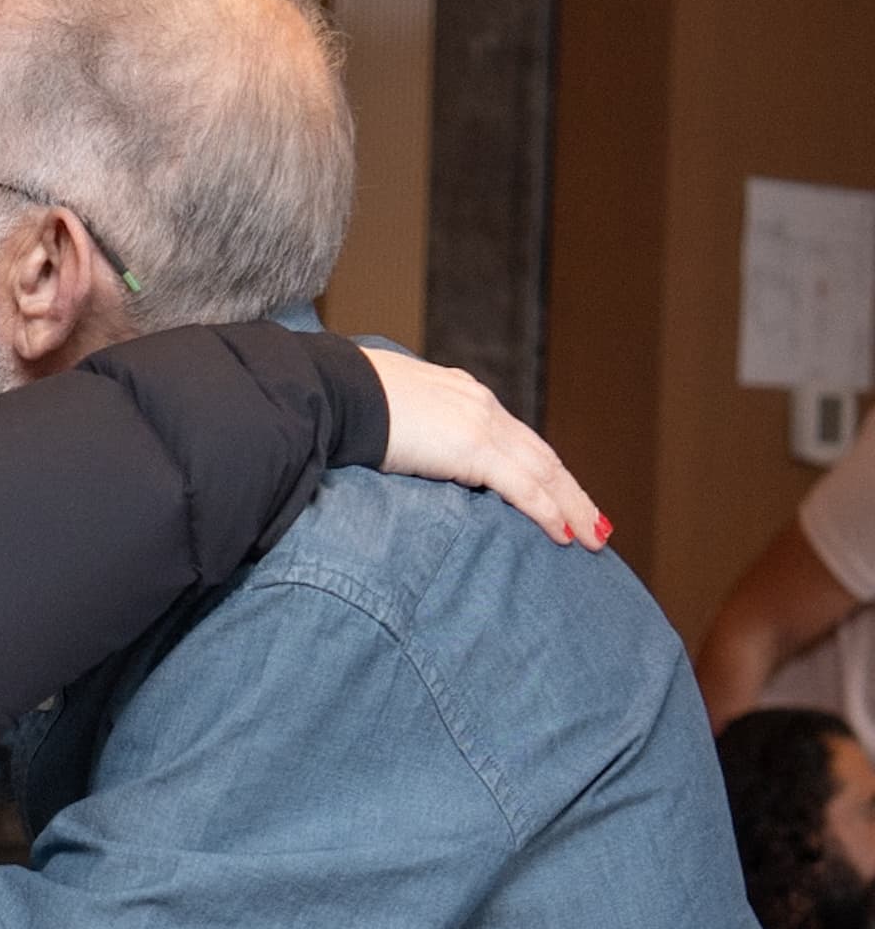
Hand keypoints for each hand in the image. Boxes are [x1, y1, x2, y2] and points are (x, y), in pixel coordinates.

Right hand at [366, 349, 608, 547]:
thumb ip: (406, 431)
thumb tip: (402, 452)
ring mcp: (481, 424)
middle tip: (593, 521)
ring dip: (571, 507)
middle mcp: (480, 404)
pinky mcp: (474, 449)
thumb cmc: (342, 403)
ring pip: (543, 471)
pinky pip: (524, 487)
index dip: (538, 467)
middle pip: (539, 454)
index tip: (553, 491)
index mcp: (460, 395)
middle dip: (568, 490)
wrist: (335, 392)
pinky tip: (566, 535)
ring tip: (593, 537)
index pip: (512, 436)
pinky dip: (549, 512)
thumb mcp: (384, 415)